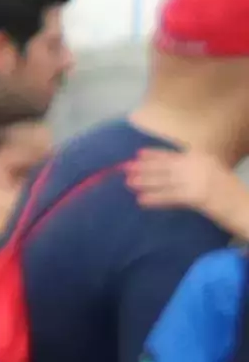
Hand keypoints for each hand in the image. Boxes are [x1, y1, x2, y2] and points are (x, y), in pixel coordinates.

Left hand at [124, 148, 248, 242]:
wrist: (246, 207)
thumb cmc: (230, 193)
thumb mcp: (213, 174)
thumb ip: (195, 169)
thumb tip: (170, 171)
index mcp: (205, 157)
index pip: (175, 154)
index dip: (156, 154)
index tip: (138, 153)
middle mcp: (200, 165)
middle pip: (167, 166)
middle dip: (146, 167)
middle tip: (125, 168)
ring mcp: (199, 180)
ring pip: (166, 180)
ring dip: (146, 181)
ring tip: (128, 183)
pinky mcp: (197, 196)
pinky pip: (171, 197)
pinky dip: (156, 198)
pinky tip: (142, 201)